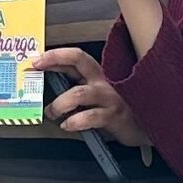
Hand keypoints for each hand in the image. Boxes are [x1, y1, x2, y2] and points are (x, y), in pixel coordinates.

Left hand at [30, 45, 144, 146]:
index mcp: (97, 75)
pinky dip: (74, 121)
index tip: (35, 59)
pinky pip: (90, 116)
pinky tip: (67, 125)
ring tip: (52, 113)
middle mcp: (103, 81)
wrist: (147, 127)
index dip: (55, 55)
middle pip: (78, 60)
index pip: (75, 57)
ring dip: (59, 103)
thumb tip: (49, 91)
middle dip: (54, 60)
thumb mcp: (97, 97)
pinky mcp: (114, 115)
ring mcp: (109, 97)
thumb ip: (77, 92)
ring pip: (78, 93)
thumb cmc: (118, 111)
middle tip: (36, 68)